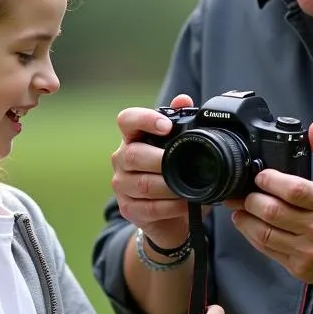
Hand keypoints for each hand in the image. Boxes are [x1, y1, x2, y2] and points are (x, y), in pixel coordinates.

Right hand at [111, 94, 194, 248]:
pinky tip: (186, 203)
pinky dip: (171, 207)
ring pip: (142, 184)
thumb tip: (183, 99)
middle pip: (133, 155)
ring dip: (170, 186)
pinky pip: (148, 208)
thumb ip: (182, 122)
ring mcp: (121, 185)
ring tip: (191, 187)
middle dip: (162, 161)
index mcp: (133, 138)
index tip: (167, 126)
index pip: (127, 120)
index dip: (145, 119)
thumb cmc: (174, 173)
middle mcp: (121, 159)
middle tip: (186, 165)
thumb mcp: (181, 149)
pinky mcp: (127, 209)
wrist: (171, 214)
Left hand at [228, 120, 312, 301]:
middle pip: (272, 211)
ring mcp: (307, 251)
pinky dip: (254, 237)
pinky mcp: (300, 268)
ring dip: (245, 218)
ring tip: (241, 208)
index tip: (260, 175)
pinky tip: (251, 226)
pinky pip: (268, 251)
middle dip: (252, 198)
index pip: (293, 190)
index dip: (269, 180)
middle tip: (246, 191)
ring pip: (264, 233)